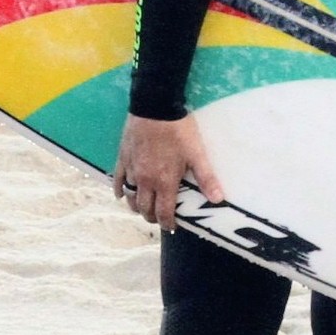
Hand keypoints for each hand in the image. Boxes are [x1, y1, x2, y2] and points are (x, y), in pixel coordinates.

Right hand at [112, 114, 222, 229]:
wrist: (155, 107)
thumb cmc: (178, 130)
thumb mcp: (197, 153)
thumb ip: (206, 178)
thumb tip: (218, 199)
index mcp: (164, 182)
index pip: (163, 212)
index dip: (167, 223)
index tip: (171, 227)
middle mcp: (144, 181)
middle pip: (144, 208)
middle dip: (151, 217)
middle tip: (158, 218)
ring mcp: (131, 170)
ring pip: (129, 197)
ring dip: (136, 206)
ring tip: (143, 208)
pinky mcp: (122, 158)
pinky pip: (117, 180)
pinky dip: (119, 190)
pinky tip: (121, 194)